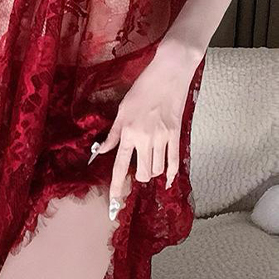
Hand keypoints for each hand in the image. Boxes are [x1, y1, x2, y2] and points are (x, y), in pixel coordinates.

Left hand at [92, 42, 202, 220]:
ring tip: (150, 166)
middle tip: (136, 172)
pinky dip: (171, 174)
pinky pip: (174, 162)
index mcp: (128, 132)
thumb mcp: (122, 109)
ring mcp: (163, 138)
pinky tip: (168, 179)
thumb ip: (113, 133)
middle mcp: (145, 138)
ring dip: (153, 173)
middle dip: (139, 178)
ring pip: (159, 170)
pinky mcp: (177, 135)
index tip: (114, 204)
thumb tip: (102, 150)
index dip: (117, 188)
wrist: (168, 74)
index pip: (120, 166)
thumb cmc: (143, 88)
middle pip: (143, 173)